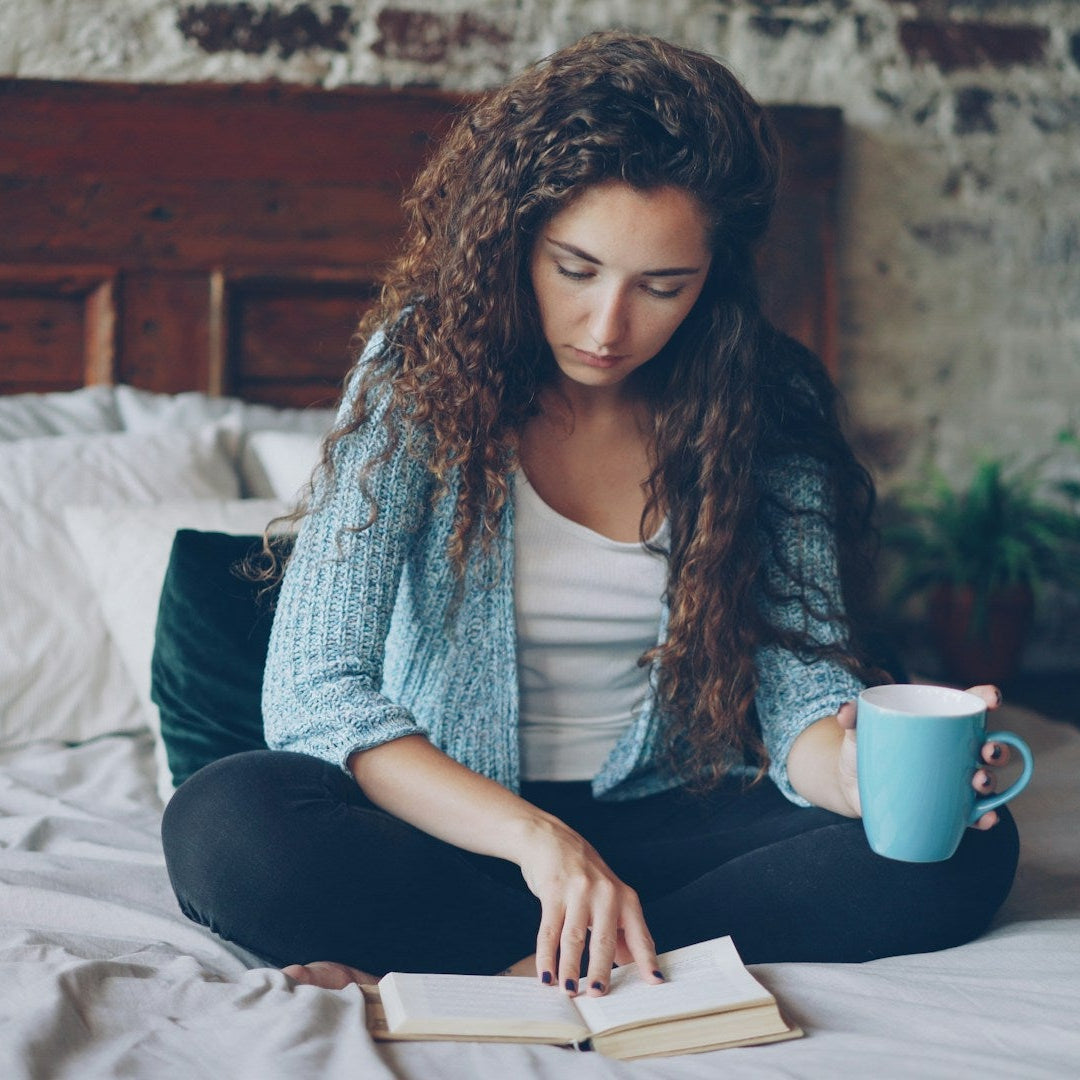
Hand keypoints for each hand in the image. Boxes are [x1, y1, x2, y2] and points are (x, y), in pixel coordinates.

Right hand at [516, 815, 662, 997]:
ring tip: (569, 991)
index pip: (639, 934)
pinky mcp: (553, 891)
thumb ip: (619, 930)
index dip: (647, 959)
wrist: (550, 839)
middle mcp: (605, 893)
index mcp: (625, 897)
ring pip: (575, 938)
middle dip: (601, 971)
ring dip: (570, 968)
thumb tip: (630, 965)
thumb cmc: (583, 875)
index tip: (656, 981)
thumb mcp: (608, 897)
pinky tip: (546, 974)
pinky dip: (547, 956)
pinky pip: (549, 931)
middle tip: (598, 995)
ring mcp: (578, 891)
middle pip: (604, 940)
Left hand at [835, 682, 1007, 829]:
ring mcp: (953, 781)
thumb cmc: (862, 748)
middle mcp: (954, 751)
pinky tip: (987, 818)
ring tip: (979, 782)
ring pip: (984, 780)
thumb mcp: (857, 731)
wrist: (852, 785)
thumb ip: (852, 717)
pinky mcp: (947, 808)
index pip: (967, 706)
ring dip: (990, 781)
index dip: (985, 698)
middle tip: (987, 751)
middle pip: (986, 746)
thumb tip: (845, 710)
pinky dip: (984, 817)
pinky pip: (972, 814)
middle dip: (996, 748)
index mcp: (937, 723)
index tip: (992, 698)